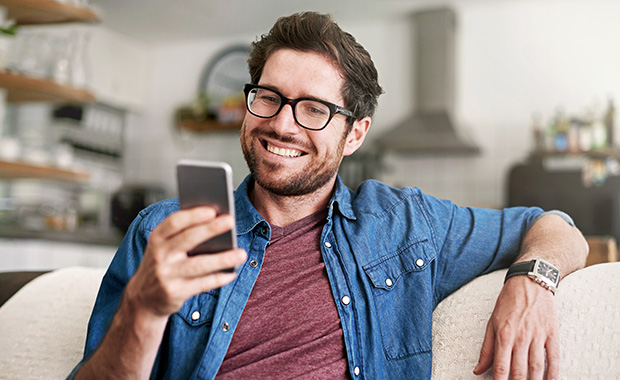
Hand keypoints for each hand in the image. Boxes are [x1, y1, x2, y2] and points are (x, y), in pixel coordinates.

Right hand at [124, 206, 246, 316]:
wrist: (143, 299)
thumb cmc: (163, 264)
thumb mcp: (164, 247)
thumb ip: (183, 234)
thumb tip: (215, 221)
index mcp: (156, 238)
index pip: (174, 222)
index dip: (193, 215)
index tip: (212, 210)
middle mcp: (159, 255)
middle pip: (188, 239)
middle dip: (210, 229)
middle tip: (231, 221)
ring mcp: (166, 275)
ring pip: (199, 265)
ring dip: (222, 259)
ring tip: (241, 254)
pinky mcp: (175, 293)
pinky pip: (202, 284)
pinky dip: (219, 278)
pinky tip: (232, 273)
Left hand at [473, 276, 558, 379]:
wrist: (529, 281)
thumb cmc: (508, 302)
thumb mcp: (492, 322)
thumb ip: (486, 349)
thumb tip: (477, 369)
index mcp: (503, 334)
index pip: (501, 367)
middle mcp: (521, 336)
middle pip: (519, 371)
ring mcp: (538, 335)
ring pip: (537, 367)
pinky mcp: (552, 333)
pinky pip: (554, 357)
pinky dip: (554, 373)